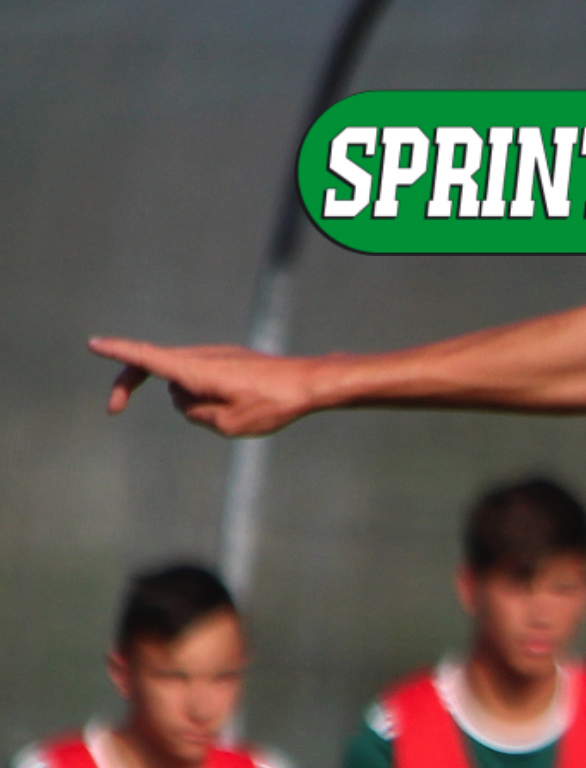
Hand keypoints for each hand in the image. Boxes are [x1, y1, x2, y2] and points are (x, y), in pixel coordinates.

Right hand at [88, 337, 317, 436]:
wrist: (310, 383)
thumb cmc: (272, 404)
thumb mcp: (227, 424)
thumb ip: (195, 413)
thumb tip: (185, 400)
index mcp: (196, 371)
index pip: (148, 358)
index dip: (118, 353)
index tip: (93, 344)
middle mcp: (202, 357)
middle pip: (153, 367)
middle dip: (130, 383)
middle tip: (113, 408)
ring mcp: (216, 356)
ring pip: (182, 381)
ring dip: (189, 400)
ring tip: (236, 410)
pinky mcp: (229, 361)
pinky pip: (203, 380)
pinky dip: (206, 395)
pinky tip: (242, 404)